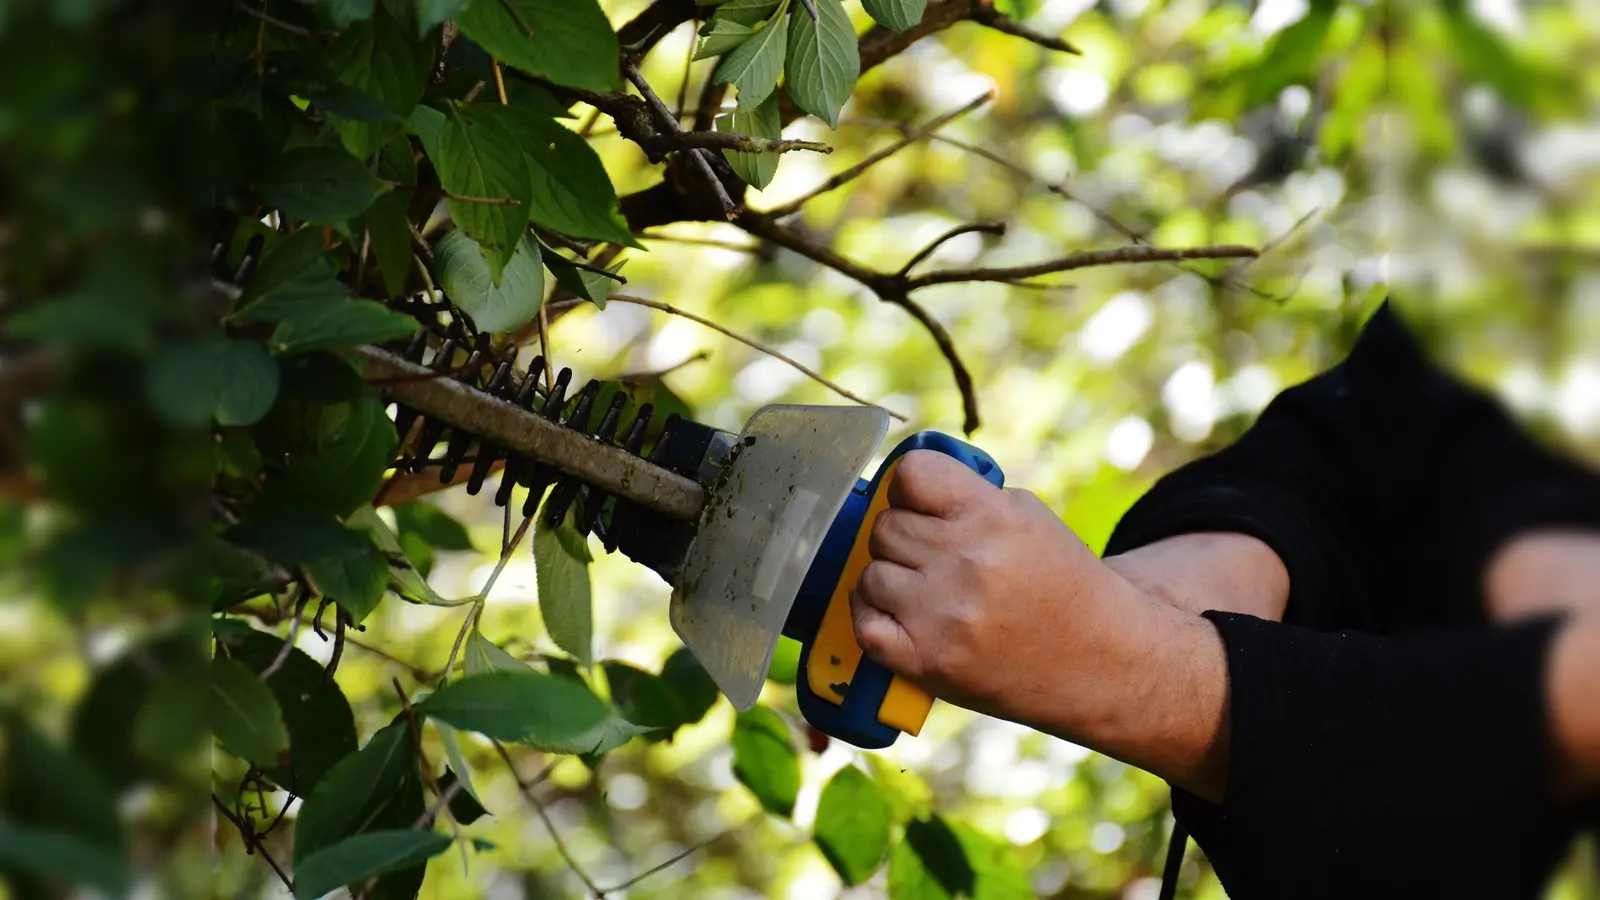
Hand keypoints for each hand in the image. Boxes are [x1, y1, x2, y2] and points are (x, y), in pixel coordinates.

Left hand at [849, 451, 1164, 738]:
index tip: (921, 503)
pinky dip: (873, 618)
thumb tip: (900, 483)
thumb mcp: (1029, 517)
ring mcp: (943, 615)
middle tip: (934, 557)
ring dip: (890, 580)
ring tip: (927, 592)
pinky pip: (863, 624)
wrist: (1101, 661)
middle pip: (885, 526)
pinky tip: (899, 616)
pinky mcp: (926, 661)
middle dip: (904, 537)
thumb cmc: (1061, 584)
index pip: (910, 473)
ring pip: (870, 573)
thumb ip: (967, 495)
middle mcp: (966, 562)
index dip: (909, 487)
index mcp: (993, 517)